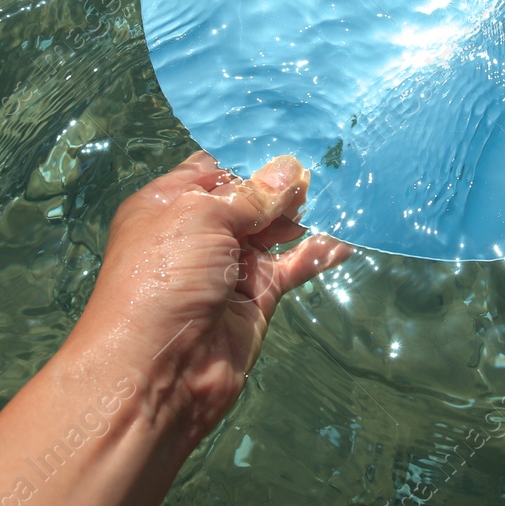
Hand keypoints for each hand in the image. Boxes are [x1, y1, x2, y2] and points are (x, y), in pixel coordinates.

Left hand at [74, 151, 351, 437]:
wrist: (158, 370)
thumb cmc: (164, 277)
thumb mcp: (201, 218)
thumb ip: (251, 195)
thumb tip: (290, 169)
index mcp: (169, 204)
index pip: (214, 168)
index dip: (250, 155)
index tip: (295, 136)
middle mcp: (198, 232)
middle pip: (249, 197)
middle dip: (284, 182)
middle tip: (329, 160)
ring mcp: (230, 266)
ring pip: (274, 230)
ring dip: (304, 213)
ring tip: (343, 188)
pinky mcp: (257, 297)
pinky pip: (292, 266)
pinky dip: (317, 252)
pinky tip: (346, 236)